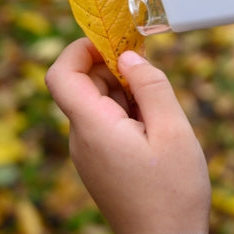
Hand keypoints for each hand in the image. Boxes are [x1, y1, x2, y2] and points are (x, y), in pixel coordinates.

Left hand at [45, 38, 210, 233]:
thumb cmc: (173, 193)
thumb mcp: (173, 130)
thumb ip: (151, 86)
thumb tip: (129, 57)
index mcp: (93, 128)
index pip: (60, 74)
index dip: (79, 48)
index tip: (112, 40)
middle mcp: (81, 140)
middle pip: (82, 85)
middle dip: (113, 68)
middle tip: (151, 72)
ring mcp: (88, 154)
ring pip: (96, 104)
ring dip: (124, 92)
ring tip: (160, 109)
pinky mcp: (100, 163)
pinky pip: (104, 124)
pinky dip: (126, 112)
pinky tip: (155, 128)